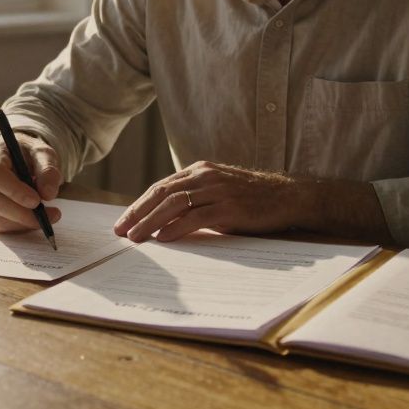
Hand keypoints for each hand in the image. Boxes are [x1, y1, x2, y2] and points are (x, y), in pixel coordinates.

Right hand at [0, 133, 62, 231]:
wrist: (12, 158)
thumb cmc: (26, 155)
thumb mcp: (42, 154)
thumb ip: (48, 170)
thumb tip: (48, 194)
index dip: (15, 191)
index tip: (37, 201)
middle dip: (24, 214)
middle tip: (51, 215)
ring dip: (24, 222)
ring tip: (46, 215)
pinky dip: (18, 225)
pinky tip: (30, 216)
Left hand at [113, 162, 304, 242]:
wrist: (288, 197)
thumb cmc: (251, 199)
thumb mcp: (218, 191)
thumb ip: (195, 199)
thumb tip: (164, 221)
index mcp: (199, 170)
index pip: (161, 187)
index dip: (139, 204)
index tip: (124, 221)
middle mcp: (205, 176)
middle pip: (161, 193)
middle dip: (137, 213)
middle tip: (121, 230)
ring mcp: (217, 190)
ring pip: (174, 204)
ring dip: (150, 221)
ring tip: (136, 237)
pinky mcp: (229, 207)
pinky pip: (196, 217)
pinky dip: (176, 227)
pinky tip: (163, 238)